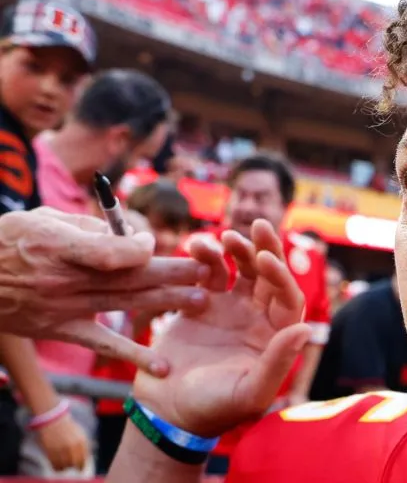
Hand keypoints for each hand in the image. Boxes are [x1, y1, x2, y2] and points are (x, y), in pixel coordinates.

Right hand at [0, 207, 209, 374]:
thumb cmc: (6, 241)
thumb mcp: (40, 219)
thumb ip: (87, 226)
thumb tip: (127, 235)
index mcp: (59, 246)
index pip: (113, 252)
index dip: (140, 247)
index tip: (151, 242)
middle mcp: (64, 280)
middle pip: (130, 277)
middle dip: (173, 272)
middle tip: (210, 270)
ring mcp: (63, 307)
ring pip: (124, 304)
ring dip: (165, 302)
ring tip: (201, 301)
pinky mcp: (60, 329)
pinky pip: (103, 345)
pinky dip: (133, 355)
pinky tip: (162, 365)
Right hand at [37, 413, 88, 471]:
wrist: (53, 419)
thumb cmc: (67, 426)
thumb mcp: (80, 433)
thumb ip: (85, 444)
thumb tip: (89, 454)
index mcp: (82, 442)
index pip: (84, 459)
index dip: (81, 464)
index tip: (79, 466)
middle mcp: (73, 447)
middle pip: (75, 464)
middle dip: (73, 466)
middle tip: (71, 465)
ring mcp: (61, 450)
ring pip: (66, 466)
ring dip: (65, 467)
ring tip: (63, 463)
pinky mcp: (51, 452)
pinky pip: (56, 466)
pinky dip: (57, 467)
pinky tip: (57, 464)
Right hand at [133, 219, 311, 436]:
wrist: (168, 414)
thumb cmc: (214, 410)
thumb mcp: (249, 392)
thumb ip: (277, 362)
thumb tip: (305, 328)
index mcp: (275, 335)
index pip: (287, 296)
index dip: (281, 275)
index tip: (266, 258)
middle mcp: (256, 318)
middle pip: (267, 275)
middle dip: (264, 249)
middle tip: (259, 224)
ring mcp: (227, 310)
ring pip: (238, 269)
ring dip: (234, 250)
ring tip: (222, 238)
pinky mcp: (198, 306)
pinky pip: (205, 275)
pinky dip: (202, 259)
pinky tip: (195, 248)